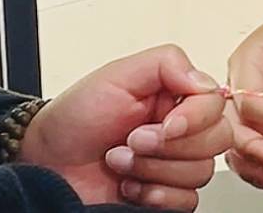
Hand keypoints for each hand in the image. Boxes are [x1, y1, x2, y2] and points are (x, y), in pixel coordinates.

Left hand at [18, 44, 231, 210]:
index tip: (165, 125)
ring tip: (119, 161)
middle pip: (216, 140)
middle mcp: (180, 129)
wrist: (46, 164)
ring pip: (200, 173)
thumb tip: (206, 81)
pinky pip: (187, 201)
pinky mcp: (166, 196)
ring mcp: (173, 164)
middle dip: (168, 146)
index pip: (215, 104)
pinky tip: (129, 186)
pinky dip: (155, 196)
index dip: (195, 118)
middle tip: (131, 141)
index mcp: (174, 96)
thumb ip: (166, 64)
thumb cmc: (73, 119)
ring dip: (152, 170)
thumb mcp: (116, 76)